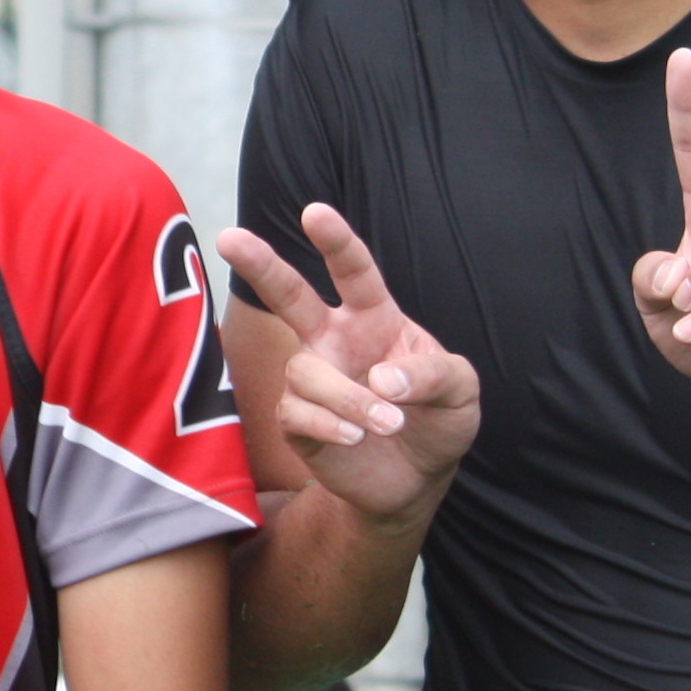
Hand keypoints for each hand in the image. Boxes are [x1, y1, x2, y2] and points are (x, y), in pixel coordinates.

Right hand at [212, 204, 478, 520]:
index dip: (335, 241)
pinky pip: (296, 412)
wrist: (417, 479)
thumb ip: (434, 375)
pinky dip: (330, 425)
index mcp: (374, 317)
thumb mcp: (460, 391)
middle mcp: (334, 340)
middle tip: (229, 238)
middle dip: (260, 266)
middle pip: (290, 295)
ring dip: (349, 398)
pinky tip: (356, 438)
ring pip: (305, 372)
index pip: (353, 272)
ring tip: (388, 423)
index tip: (315, 211)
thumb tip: (381, 378)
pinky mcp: (296, 421)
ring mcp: (311, 378)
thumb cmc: (438, 419)